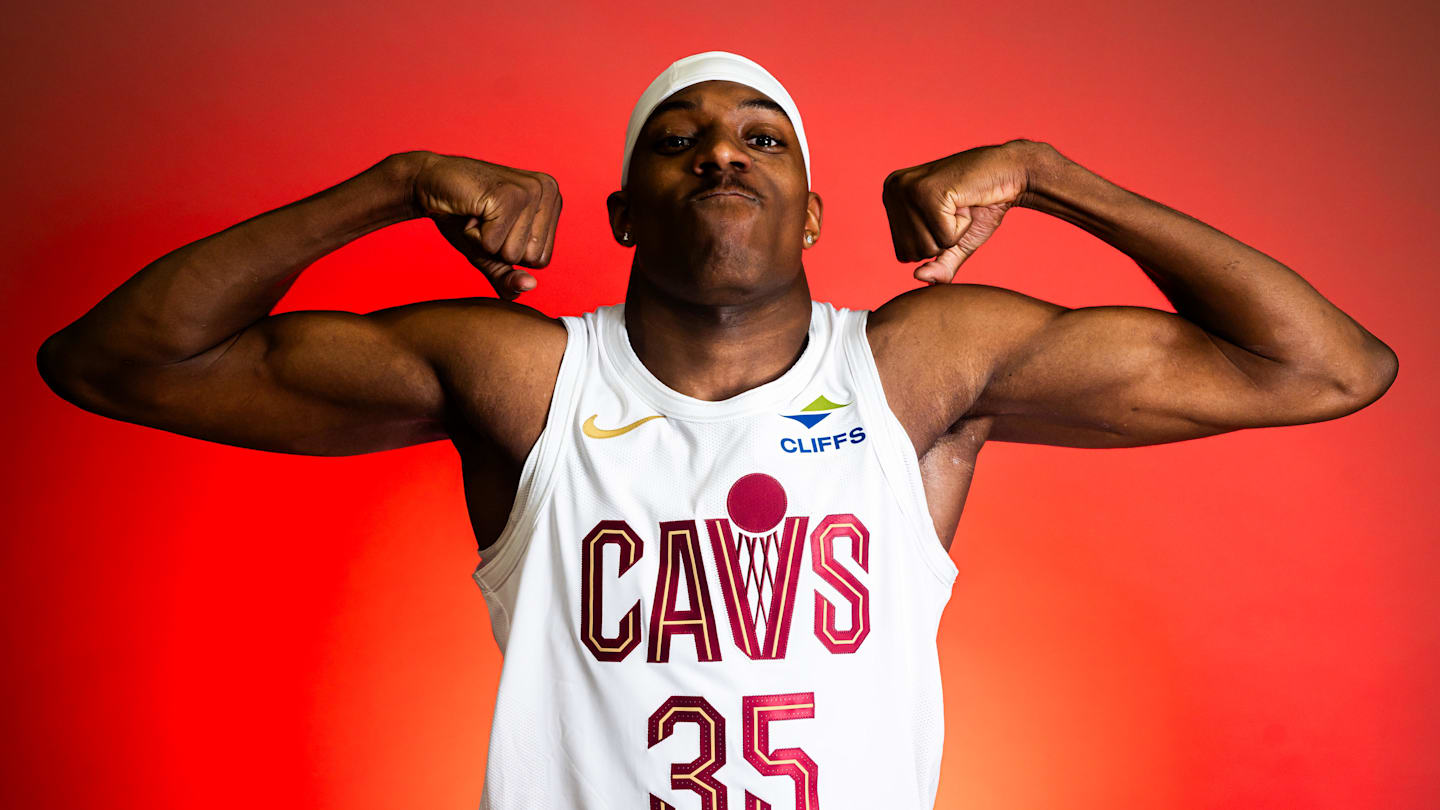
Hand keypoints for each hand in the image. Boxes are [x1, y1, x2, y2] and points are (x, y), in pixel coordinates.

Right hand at [410, 152, 561, 299]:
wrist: (429, 183)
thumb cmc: (464, 217)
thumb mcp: (491, 254)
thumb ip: (509, 277)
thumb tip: (529, 287)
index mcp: (553, 201)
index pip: (541, 260)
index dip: (510, 253)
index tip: (496, 225)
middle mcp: (549, 190)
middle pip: (530, 259)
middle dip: (498, 249)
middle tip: (485, 219)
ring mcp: (531, 190)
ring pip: (512, 254)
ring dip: (484, 241)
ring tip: (478, 214)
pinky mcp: (509, 195)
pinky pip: (493, 244)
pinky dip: (473, 236)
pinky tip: (470, 211)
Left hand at [881, 139, 1039, 283]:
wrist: (1010, 173)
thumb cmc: (980, 206)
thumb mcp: (954, 243)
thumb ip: (938, 266)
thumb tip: (918, 277)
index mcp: (891, 196)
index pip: (902, 253)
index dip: (935, 244)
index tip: (947, 215)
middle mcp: (892, 189)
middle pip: (913, 252)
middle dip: (944, 240)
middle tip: (956, 210)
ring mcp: (907, 188)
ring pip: (927, 247)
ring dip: (954, 232)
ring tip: (960, 205)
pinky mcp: (927, 191)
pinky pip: (945, 237)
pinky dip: (963, 225)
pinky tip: (966, 201)